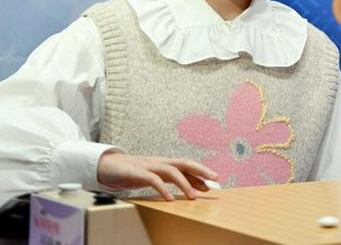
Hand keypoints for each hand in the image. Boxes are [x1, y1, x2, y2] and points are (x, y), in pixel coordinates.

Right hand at [97, 150, 218, 200]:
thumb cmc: (131, 172)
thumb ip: (169, 180)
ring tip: (194, 197)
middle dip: (201, 170)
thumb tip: (190, 189)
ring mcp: (148, 165)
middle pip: (184, 162)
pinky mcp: (135, 172)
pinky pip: (152, 179)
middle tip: (215, 179)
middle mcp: (159, 162)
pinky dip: (162, 188)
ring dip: (185, 183)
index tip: (215, 182)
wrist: (105, 165)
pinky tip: (169, 198)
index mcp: (164, 163)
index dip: (201, 172)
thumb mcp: (153, 176)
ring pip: (171, 170)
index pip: (187, 165)